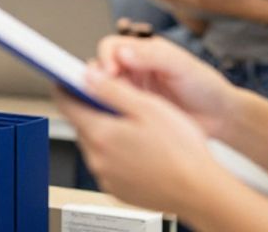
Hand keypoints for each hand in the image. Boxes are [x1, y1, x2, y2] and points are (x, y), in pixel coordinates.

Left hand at [54, 64, 225, 213]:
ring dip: (106, 132)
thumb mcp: (148, 106)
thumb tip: (88, 76)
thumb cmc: (181, 150)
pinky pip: (107, 165)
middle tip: (115, 100)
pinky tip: (140, 149)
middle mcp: (97, 158)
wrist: (200, 191)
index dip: (67, 87)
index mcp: (101, 134)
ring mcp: (106, 177)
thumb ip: (112, 89)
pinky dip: (116, 154)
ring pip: (95, 145)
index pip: (66, 104)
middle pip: (81, 124)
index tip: (68, 79)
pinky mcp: (117, 190)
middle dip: (92, 109)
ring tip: (134, 127)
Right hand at [93, 34, 236, 137]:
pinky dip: (108, 114)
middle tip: (101, 92)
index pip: (110, 47)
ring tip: (107, 108)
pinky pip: (112, 111)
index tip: (110, 72)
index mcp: (141, 52)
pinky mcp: (133, 114)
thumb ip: (152, 56)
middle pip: (100, 69)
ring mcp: (131, 93)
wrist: (220, 118)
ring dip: (99, 97)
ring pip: (102, 91)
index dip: (105, 58)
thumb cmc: (205, 86)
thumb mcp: (181, 65)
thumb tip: (122, 52)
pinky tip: (114, 121)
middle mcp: (132, 70)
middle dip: (96, 79)